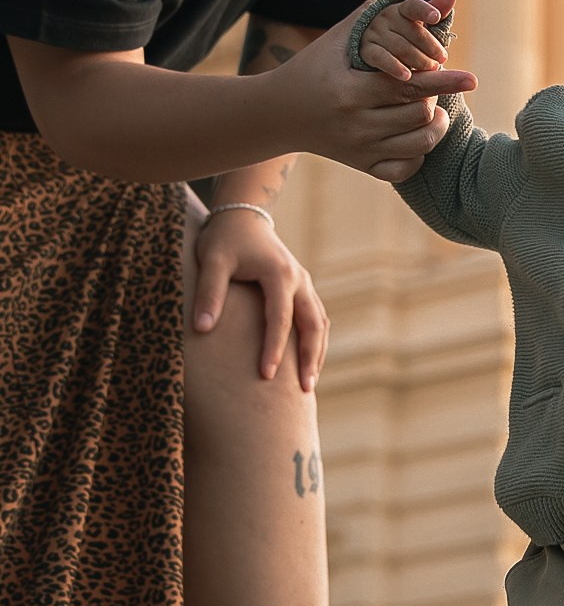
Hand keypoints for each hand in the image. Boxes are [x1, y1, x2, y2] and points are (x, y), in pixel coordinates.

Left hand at [191, 206, 328, 390]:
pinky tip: (307, 362)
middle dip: (310, 359)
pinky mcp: (302, 288)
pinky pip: (317, 318)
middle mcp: (299, 280)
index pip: (280, 318)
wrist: (242, 215)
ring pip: (320, 324)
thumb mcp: (212, 261)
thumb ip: (209, 293)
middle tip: (304, 390)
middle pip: (314, 325)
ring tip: (308, 384)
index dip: (273, 348)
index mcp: (279, 274)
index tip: (266, 376)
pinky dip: (316, 342)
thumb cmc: (223, 239)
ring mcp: (304, 284)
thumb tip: (201, 328)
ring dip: (317, 353)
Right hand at [271, 0, 475, 184]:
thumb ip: (384, 14)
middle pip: (418, 114)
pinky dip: (420, 152)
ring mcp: (359, 151)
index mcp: (349, 92)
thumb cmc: (314, 66)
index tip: (471, 79)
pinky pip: (406, 168)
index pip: (409, 86)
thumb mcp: (341, 37)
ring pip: (419, 143)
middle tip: (430, 85)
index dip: (443, 81)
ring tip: (432, 109)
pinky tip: (416, 134)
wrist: (278, 113)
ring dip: (434, 124)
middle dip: (433, 97)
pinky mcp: (362, 167)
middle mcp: (355, 126)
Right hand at [356, 0, 457, 85]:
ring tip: (432, 68)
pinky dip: (394, 67)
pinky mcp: (365, 50)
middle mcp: (386, 17)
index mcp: (401, 9)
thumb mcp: (420, 21)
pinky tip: (407, 76)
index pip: (413, 6)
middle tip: (442, 58)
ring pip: (400, 46)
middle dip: (430, 45)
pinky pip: (381, 57)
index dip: (425, 10)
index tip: (436, 17)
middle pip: (411, 30)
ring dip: (418, 59)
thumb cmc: (404, 33)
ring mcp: (375, 33)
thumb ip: (436, 8)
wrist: (370, 43)